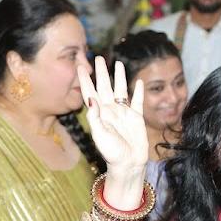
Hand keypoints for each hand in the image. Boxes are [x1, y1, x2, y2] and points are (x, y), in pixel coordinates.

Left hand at [78, 57, 147, 173]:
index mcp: (100, 113)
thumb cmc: (112, 153)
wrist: (128, 164)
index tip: (80, 66)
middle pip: (105, 86)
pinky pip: (137, 101)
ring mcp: (124, 113)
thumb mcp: (100, 135)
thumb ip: (95, 116)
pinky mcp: (136, 118)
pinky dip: (139, 91)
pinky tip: (140, 82)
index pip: (90, 92)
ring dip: (119, 77)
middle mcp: (110, 110)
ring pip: (121, 90)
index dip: (85, 79)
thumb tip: (90, 97)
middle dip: (101, 72)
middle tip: (98, 57)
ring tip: (118, 63)